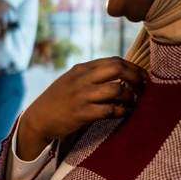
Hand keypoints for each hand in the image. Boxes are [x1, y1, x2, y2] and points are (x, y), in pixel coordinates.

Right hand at [17, 57, 147, 160]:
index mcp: (81, 69)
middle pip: (118, 69)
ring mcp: (82, 96)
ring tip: (132, 103)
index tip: (143, 77)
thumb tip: (118, 73)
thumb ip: (91, 75)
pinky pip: (111, 110)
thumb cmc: (57, 100)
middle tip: (142, 89)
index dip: (133, 68)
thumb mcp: (71, 80)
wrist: (38, 118)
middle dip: (136, 78)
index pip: (114, 61)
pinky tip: (124, 113)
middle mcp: (82, 79)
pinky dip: (122, 112)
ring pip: (117, 90)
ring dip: (130, 97)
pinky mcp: (82, 113)